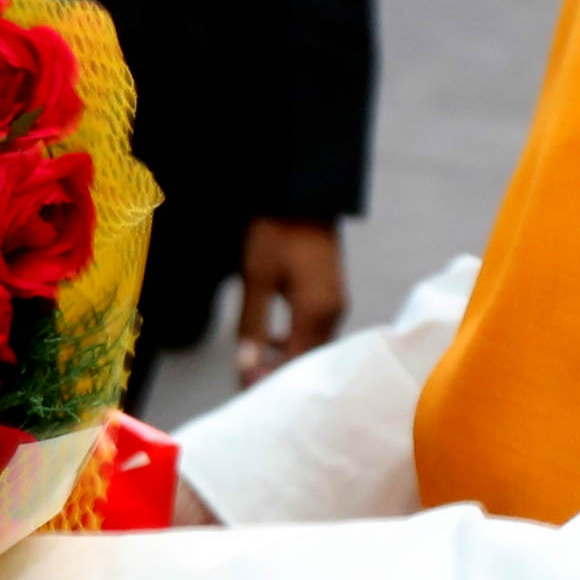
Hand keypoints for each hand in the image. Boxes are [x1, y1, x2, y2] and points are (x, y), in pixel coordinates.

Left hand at [234, 217, 347, 387]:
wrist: (302, 193)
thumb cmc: (277, 231)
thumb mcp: (256, 278)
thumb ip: (252, 325)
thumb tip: (246, 366)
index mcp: (316, 312)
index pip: (296, 365)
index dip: (271, 381)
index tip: (244, 386)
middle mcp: (333, 313)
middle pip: (308, 362)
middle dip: (278, 375)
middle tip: (245, 379)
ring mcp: (335, 304)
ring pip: (312, 348)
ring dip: (285, 360)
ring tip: (253, 361)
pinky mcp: (331, 296)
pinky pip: (315, 332)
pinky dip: (294, 343)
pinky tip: (273, 339)